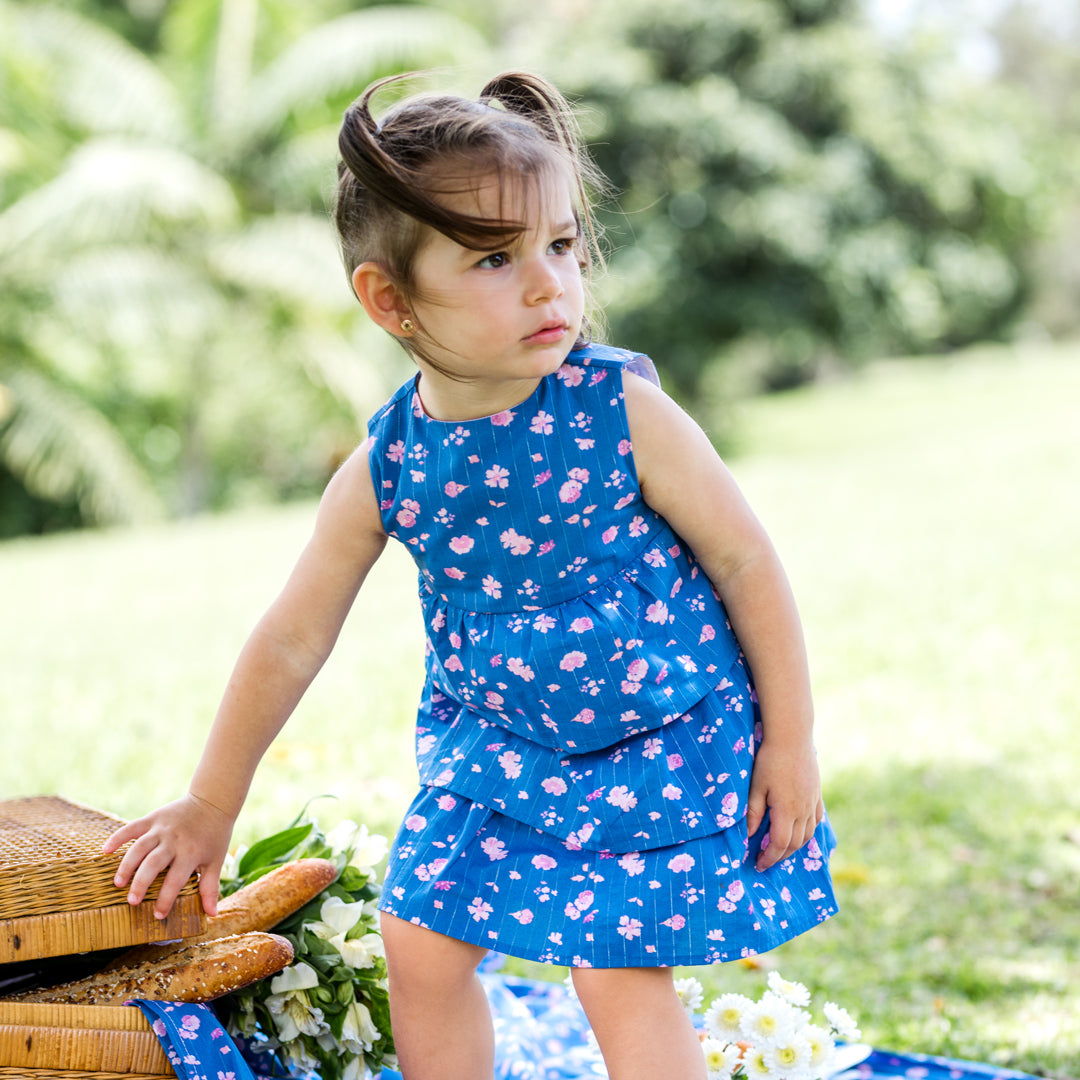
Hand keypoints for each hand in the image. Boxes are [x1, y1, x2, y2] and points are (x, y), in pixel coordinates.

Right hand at [102, 793, 233, 919]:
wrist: (213, 800)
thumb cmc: (215, 835)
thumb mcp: (216, 861)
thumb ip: (210, 887)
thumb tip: (211, 914)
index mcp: (190, 854)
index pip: (175, 881)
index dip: (166, 899)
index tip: (157, 915)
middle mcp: (174, 841)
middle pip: (153, 864)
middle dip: (141, 884)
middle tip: (132, 901)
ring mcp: (161, 829)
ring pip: (139, 848)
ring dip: (127, 865)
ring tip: (118, 883)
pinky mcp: (153, 818)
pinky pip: (132, 827)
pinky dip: (118, 838)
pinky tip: (105, 851)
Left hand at [746, 738, 823, 871]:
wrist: (792, 737)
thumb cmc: (770, 760)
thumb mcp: (756, 787)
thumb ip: (753, 813)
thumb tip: (748, 836)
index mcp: (787, 811)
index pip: (779, 844)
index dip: (769, 858)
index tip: (758, 864)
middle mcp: (803, 811)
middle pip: (794, 843)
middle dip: (780, 856)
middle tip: (766, 860)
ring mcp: (813, 803)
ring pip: (808, 834)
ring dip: (794, 846)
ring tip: (780, 849)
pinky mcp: (817, 794)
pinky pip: (816, 820)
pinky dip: (808, 831)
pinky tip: (800, 831)